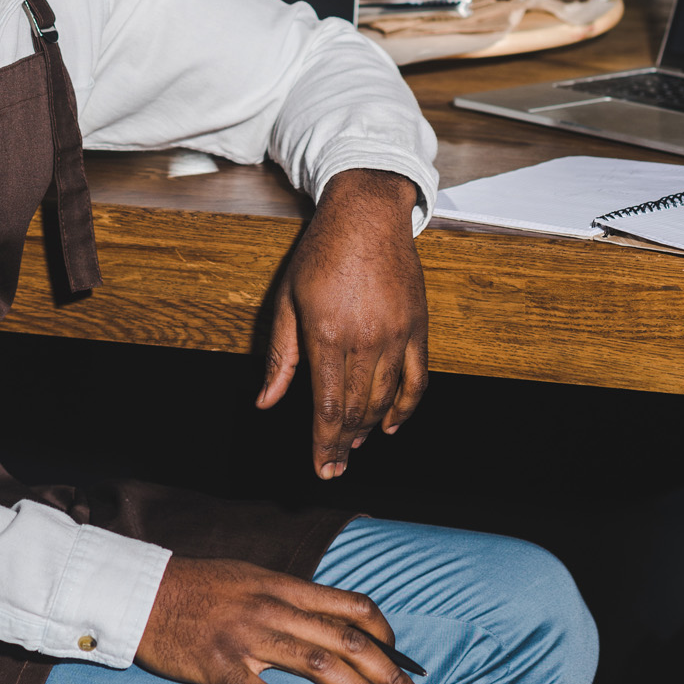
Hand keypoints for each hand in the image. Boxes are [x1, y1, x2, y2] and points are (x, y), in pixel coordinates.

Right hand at [136, 555, 424, 683]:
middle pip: (345, 639)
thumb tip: (328, 616)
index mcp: (284, 586)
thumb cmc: (200, 586)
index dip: (383, 632)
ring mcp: (249, 637)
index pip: (350, 605)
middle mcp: (274, 608)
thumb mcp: (252, 577)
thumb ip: (289, 597)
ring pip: (317, 665)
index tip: (402, 658)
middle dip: (387, 672)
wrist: (145, 592)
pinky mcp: (222, 666)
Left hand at [257, 169, 427, 477]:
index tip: (321, 469)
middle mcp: (365, 338)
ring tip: (354, 446)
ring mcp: (396, 334)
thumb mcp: (287, 299)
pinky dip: (405, 409)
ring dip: (368, 429)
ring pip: (385, 399)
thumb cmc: (321, 253)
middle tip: (334, 467)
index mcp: (327, 333)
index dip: (324, 444)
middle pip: (356, 409)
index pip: (327, 406)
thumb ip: (281, 356)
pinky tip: (390, 426)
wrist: (367, 214)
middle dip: (343, 444)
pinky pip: (417, 380)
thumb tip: (266, 403)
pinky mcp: (417, 327)